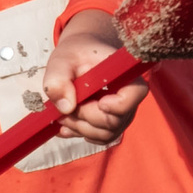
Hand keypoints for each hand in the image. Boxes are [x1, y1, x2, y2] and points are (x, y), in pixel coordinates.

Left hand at [43, 12, 148, 143]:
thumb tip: (65, 108)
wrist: (81, 57)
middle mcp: (129, 97)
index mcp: (125, 74)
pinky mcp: (112, 124)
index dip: (116, 105)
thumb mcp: (62, 60)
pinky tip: (66, 122)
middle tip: (64, 107)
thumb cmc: (76, 54)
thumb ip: (58, 79)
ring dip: (79, 128)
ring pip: (105, 134)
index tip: (98, 101)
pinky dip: (80, 133)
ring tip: (62, 114)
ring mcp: (122, 113)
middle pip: (113, 121)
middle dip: (84, 117)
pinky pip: (99, 138)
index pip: (135, 94)